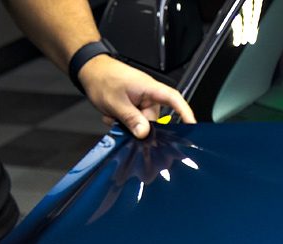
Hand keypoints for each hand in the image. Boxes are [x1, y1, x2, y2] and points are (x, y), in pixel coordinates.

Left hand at [76, 55, 196, 138]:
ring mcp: (142, 100)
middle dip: (138, 125)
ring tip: (114, 114)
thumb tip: (144, 134)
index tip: (192, 125)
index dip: (185, 112)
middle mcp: (149, 95)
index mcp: (149, 88)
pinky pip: (135, 119)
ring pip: (142, 122)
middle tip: (121, 120)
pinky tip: (114, 114)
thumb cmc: (102, 78)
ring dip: (128, 122)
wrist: (90, 70)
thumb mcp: (115, 102)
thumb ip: (131, 119)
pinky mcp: (136, 104)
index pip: (174, 99)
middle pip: (154, 120)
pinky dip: (124, 120)